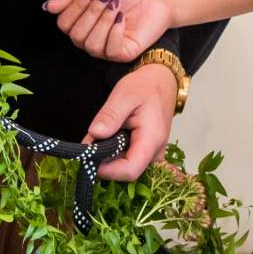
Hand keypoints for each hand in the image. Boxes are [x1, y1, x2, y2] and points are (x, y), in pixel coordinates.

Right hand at [43, 0, 173, 61]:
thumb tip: (47, 7)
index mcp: (79, 24)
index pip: (63, 24)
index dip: (75, 8)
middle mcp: (88, 40)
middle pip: (76, 35)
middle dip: (91, 13)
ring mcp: (105, 50)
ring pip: (91, 44)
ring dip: (103, 21)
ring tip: (116, 6)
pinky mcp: (122, 55)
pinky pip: (110, 50)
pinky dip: (115, 32)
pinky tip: (122, 19)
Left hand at [87, 62, 175, 181]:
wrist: (162, 81)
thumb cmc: (146, 86)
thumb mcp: (124, 95)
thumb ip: (110, 115)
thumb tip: (95, 134)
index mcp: (151, 140)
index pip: (130, 171)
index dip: (107, 170)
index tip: (90, 157)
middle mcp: (154, 152)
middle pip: (126, 172)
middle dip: (105, 161)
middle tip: (91, 140)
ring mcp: (151, 154)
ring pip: (126, 167)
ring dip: (108, 156)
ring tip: (101, 134)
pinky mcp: (146, 152)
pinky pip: (129, 160)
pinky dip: (114, 152)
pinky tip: (110, 136)